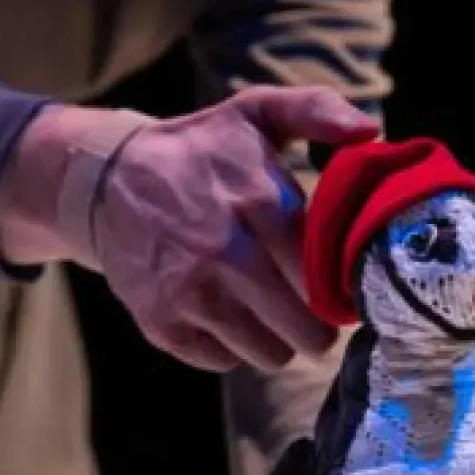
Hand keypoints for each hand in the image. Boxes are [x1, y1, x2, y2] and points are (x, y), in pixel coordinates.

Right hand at [0, 86, 379, 371]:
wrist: (107, 180)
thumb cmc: (201, 153)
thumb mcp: (254, 115)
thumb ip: (315, 112)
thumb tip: (367, 131)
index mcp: (256, 201)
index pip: (325, 278)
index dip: (339, 291)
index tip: (339, 287)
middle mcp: (223, 251)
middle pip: (306, 331)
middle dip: (316, 326)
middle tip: (310, 310)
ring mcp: (189, 292)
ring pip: (272, 355)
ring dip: (277, 340)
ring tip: (268, 311)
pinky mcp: (162, 325)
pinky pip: (227, 362)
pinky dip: (232, 347)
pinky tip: (226, 314)